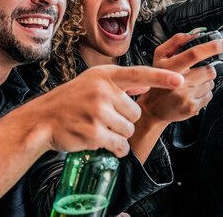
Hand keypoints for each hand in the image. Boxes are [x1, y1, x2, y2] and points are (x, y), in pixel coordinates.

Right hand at [35, 64, 182, 157]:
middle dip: (125, 120)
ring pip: (129, 129)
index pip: (138, 74)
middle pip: (136, 112)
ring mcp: (98, 112)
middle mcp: (102, 91)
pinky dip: (116, 149)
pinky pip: (120, 145)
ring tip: (99, 129)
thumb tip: (146, 86)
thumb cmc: (68, 101)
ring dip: (119, 135)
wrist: (42, 119)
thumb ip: (120, 84)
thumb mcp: (92, 82)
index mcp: (103, 76)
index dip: (161, 77)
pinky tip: (102, 142)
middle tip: (105, 118)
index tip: (180, 79)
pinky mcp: (94, 133)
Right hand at [137, 33, 222, 124]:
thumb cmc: (157, 82)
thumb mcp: (159, 58)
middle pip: (208, 70)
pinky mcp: (192, 108)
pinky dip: (204, 93)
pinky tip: (192, 93)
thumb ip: (175, 42)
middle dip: (206, 69)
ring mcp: (186, 96)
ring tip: (192, 84)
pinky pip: (210, 95)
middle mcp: (177, 82)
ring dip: (205, 81)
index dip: (212, 47)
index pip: (194, 54)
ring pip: (211, 83)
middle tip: (196, 72)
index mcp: (169, 67)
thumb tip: (194, 34)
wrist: (153, 109)